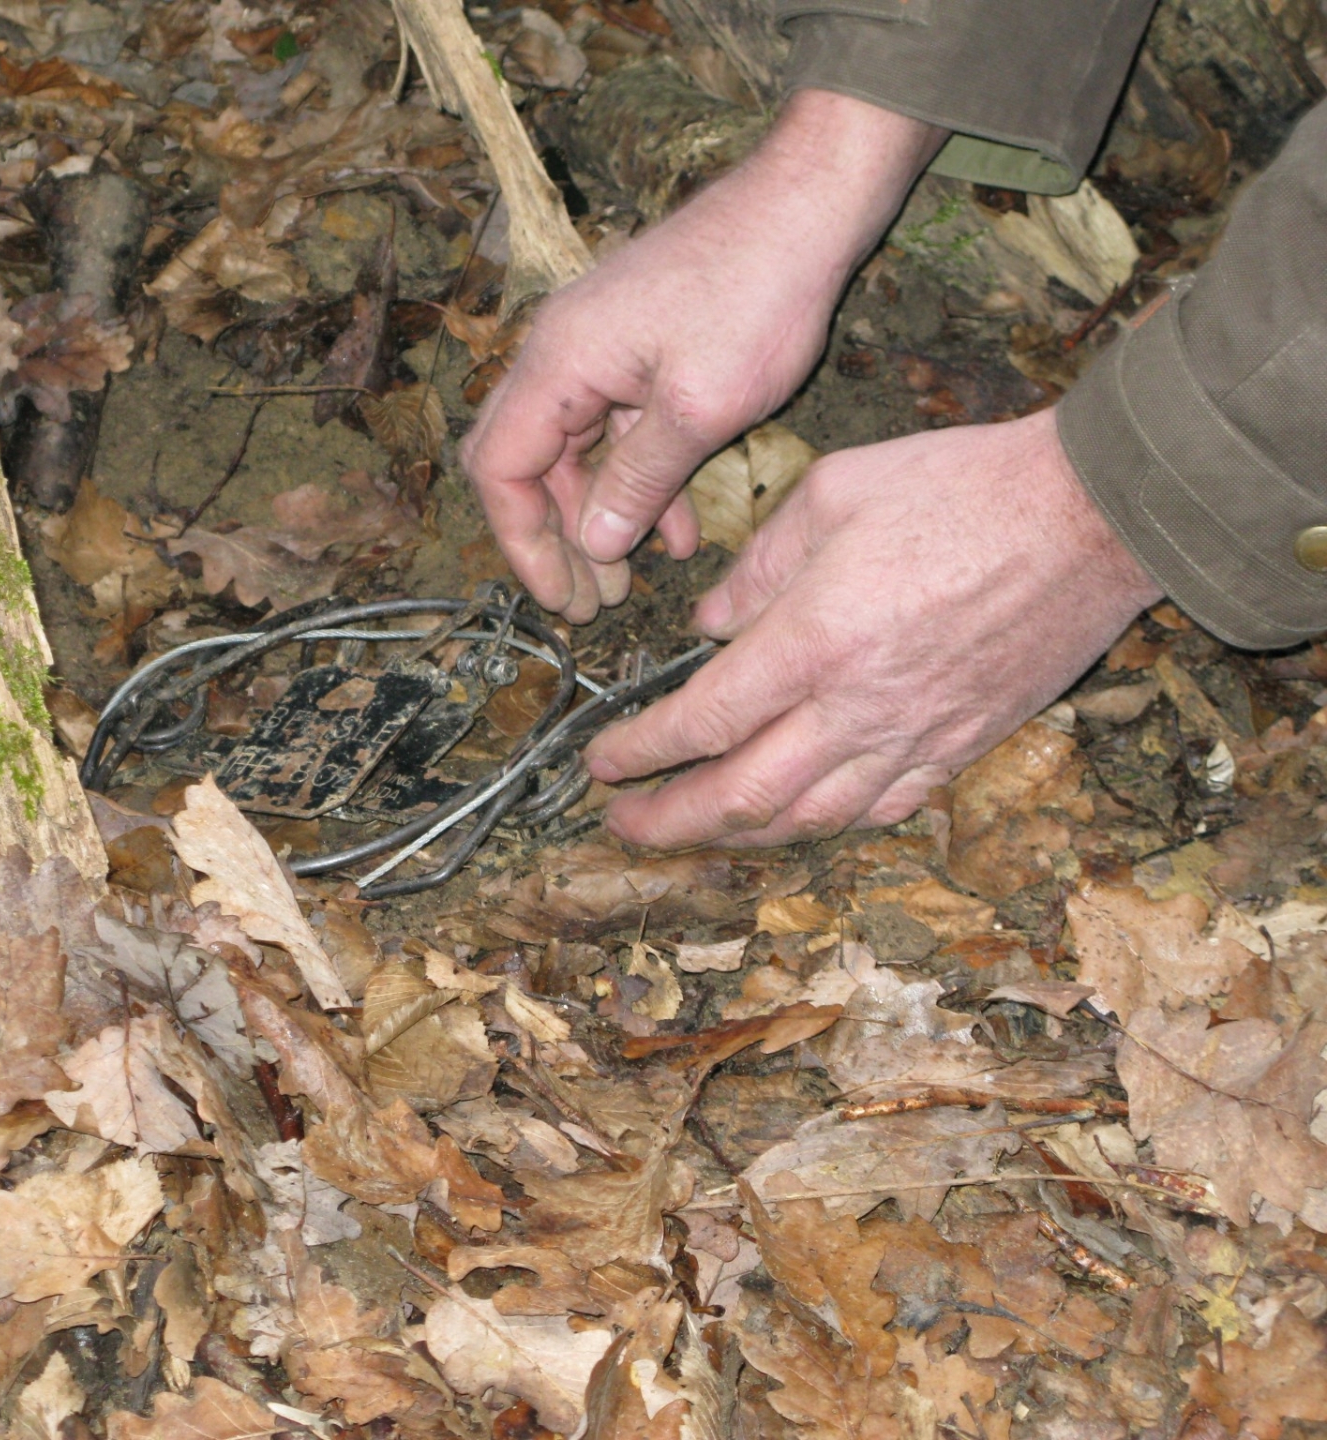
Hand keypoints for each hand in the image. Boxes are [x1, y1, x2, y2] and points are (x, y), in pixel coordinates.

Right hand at [460, 89, 945, 623]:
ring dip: (602, 516)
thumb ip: (639, 481)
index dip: (522, 542)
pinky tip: (677, 529)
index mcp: (558, 362)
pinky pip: (617, 428)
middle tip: (595, 602)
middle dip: (556, 539)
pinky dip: (639, 480)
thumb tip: (594, 544)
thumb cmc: (758, 291)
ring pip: (575, 452)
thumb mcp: (699, 409)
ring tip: (635, 578)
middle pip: (526, 464)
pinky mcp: (637, 346)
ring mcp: (598, 347)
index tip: (560, 595)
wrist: (807, 203)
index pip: (499, 470)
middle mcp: (562, 352)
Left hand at [585, 409, 1163, 848]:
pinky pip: (879, 810)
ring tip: (693, 830)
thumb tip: (709, 622)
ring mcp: (914, 736)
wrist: (1092, 516)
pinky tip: (794, 816)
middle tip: (622, 826)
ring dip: (739, 834)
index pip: (704, 721)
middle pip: (743, 796)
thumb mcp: (833, 491)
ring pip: (809, 818)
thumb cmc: (962, 487)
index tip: (602, 764)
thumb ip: (757, 564)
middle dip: (670, 822)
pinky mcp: (962, 746)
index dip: (642, 753)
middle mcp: (858, 706)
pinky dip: (824, 822)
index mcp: (815, 639)